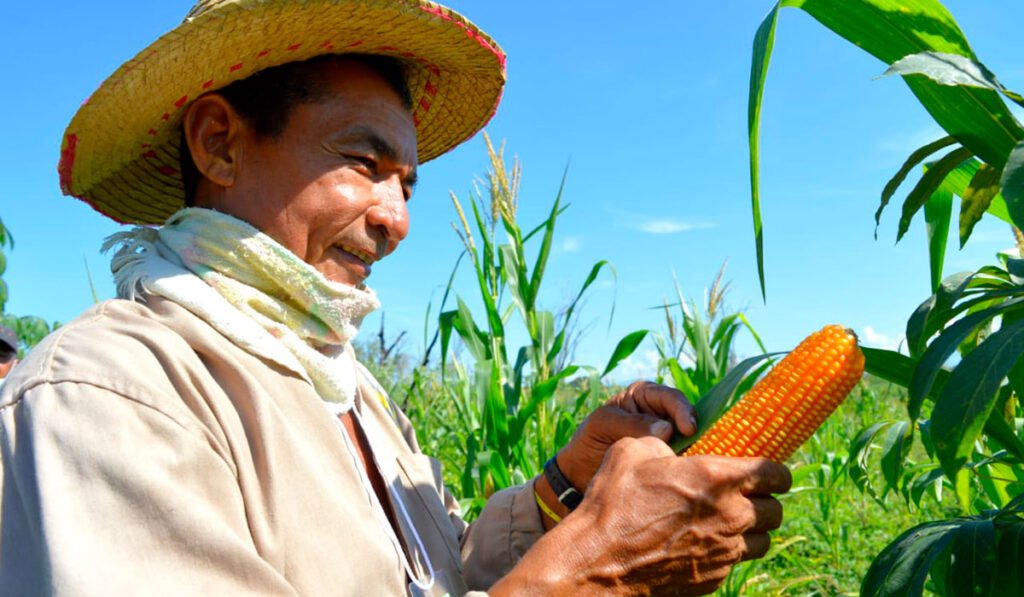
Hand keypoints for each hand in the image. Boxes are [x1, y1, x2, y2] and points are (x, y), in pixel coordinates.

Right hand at [495, 439, 790, 595]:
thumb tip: (671, 446)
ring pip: (763, 542)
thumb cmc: (613, 501)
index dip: (777, 472)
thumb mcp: (632, 451)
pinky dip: (728, 552)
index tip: (773, 473)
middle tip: (750, 497)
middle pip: (775, 512)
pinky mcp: (712, 578)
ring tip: (733, 523)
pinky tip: (705, 543)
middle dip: (766, 502)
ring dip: (754, 530)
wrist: (598, 560)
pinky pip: (734, 562)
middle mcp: (730, 517)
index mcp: (717, 478)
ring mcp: (724, 552)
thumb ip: (662, 444)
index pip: (773, 474)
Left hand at [558, 381, 696, 491]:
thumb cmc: (589, 439)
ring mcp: (667, 438)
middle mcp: (660, 414)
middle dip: (693, 432)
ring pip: (691, 441)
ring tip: (693, 462)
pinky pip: (684, 461)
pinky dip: (686, 465)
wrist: (579, 473)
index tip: (687, 429)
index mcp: (644, 395)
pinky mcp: (668, 460)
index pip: (670, 398)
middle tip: (695, 448)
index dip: (682, 411)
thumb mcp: (603, 424)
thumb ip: (632, 424)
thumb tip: (667, 430)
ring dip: (693, 450)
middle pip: (687, 418)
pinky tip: (687, 473)